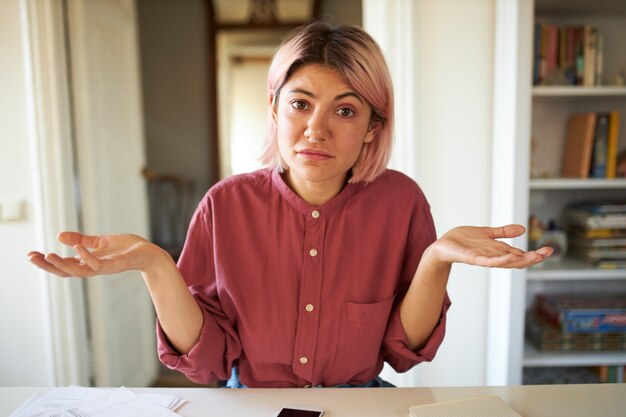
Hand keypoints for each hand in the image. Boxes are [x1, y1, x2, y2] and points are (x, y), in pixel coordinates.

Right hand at [28, 232, 162, 277]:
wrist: (149, 253)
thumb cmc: (126, 249)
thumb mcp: (99, 241)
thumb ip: (80, 241)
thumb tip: (59, 237)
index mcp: (88, 263)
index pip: (63, 266)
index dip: (46, 262)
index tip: (30, 254)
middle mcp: (93, 268)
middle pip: (66, 271)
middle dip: (48, 266)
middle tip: (31, 257)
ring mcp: (104, 268)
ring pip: (79, 271)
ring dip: (63, 264)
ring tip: (48, 255)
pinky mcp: (116, 264)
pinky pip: (98, 264)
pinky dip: (87, 256)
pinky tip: (77, 248)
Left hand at [428, 224, 552, 268]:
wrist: (442, 246)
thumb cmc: (462, 241)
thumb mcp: (486, 233)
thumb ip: (503, 232)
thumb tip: (522, 229)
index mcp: (498, 251)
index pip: (520, 254)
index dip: (535, 253)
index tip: (549, 250)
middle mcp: (494, 257)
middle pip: (518, 260)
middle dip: (533, 258)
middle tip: (548, 253)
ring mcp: (485, 259)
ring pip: (506, 263)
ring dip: (521, 260)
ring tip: (535, 256)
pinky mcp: (474, 259)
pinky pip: (489, 262)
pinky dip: (500, 261)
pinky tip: (510, 257)